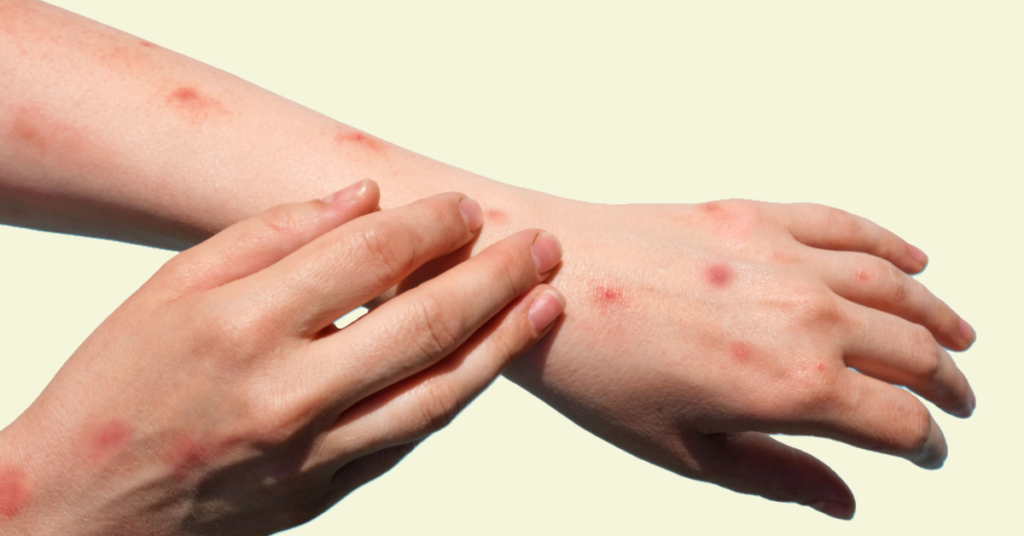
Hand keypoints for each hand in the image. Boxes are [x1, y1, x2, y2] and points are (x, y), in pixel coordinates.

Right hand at [0, 180, 564, 534]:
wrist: (82, 506)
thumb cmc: (117, 385)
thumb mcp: (172, 286)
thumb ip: (272, 233)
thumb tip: (363, 197)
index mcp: (242, 324)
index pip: (370, 257)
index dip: (430, 225)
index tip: (464, 208)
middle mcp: (287, 393)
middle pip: (425, 323)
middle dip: (496, 278)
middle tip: (539, 247)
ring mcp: (312, 452)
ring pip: (438, 393)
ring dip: (503, 343)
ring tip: (547, 303)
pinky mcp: (324, 492)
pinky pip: (410, 437)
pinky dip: (455, 393)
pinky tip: (487, 360)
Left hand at [505, 198, 973, 519]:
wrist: (545, 279)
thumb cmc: (598, 369)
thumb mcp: (685, 450)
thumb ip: (776, 475)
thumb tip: (842, 500)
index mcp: (794, 385)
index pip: (898, 419)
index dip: (924, 442)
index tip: (926, 449)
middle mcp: (807, 316)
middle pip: (913, 352)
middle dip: (945, 384)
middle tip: (955, 400)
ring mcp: (785, 258)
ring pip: (895, 288)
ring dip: (937, 317)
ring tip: (959, 338)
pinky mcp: (757, 215)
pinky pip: (848, 226)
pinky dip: (891, 246)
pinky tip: (913, 262)